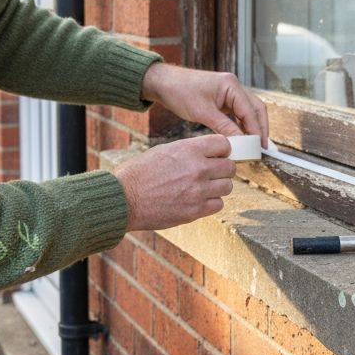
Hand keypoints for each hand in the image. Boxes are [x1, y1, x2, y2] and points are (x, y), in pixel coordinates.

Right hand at [113, 134, 235, 230]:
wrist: (124, 199)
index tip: (217, 155)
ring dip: (218, 187)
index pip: (223, 144)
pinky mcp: (195, 211)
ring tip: (204, 188)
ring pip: (227, 187)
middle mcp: (197, 168)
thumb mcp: (164, 151)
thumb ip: (188, 152)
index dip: (222, 150)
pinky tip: (199, 200)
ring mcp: (198, 191)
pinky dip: (211, 203)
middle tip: (213, 173)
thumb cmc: (139, 173)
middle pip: (230, 167)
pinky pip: (218, 205)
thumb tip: (207, 154)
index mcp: (188, 149)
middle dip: (223, 169)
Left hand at [140, 63, 268, 146]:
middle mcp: (233, 87)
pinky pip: (237, 114)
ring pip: (248, 112)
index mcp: (231, 85)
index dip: (257, 130)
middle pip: (255, 109)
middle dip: (260, 128)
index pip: (250, 110)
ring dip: (252, 127)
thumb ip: (223, 127)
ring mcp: (229, 93)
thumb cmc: (180, 92)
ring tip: (254, 146)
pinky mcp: (222, 99)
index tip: (260, 147)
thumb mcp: (202, 112)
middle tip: (263, 147)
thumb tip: (240, 143)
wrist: (164, 83)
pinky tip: (241, 138)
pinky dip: (241, 126)